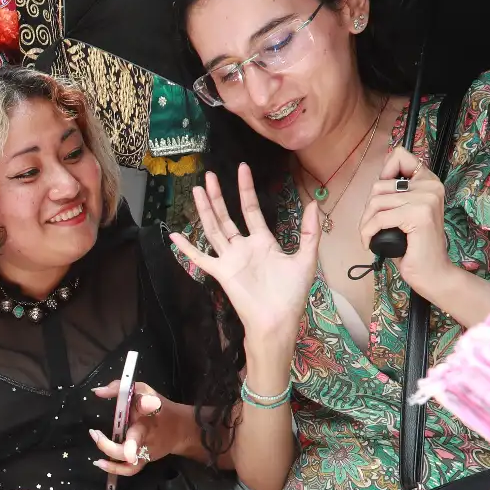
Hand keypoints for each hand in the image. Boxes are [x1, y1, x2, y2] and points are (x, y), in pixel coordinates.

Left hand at [89, 380, 174, 476]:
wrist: (180, 430)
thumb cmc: (159, 408)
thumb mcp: (143, 391)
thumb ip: (120, 388)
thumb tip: (97, 392)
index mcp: (151, 411)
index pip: (149, 405)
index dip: (146, 403)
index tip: (144, 401)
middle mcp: (149, 432)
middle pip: (135, 440)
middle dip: (114, 442)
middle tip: (95, 433)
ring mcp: (147, 449)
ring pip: (131, 460)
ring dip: (112, 456)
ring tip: (96, 450)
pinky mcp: (146, 460)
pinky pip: (130, 469)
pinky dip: (115, 468)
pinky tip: (100, 463)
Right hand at [169, 164, 318, 350]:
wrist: (278, 320)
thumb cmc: (291, 294)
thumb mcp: (305, 259)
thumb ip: (310, 232)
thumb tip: (314, 204)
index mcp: (263, 242)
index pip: (251, 210)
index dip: (246, 190)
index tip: (241, 169)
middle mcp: (243, 248)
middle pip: (226, 216)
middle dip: (218, 196)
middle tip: (209, 174)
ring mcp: (230, 260)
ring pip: (213, 230)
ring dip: (205, 210)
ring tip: (196, 190)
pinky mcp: (221, 273)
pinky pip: (200, 258)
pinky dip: (187, 248)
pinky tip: (174, 236)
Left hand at [356, 147, 470, 302]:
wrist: (433, 273)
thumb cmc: (414, 246)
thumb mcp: (405, 213)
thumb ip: (396, 194)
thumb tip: (377, 180)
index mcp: (429, 181)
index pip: (400, 156)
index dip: (383, 174)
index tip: (380, 199)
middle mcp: (430, 185)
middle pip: (380, 184)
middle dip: (368, 208)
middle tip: (371, 226)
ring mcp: (426, 199)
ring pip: (376, 201)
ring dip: (366, 222)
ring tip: (370, 236)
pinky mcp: (418, 215)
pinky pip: (379, 218)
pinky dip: (367, 232)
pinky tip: (370, 243)